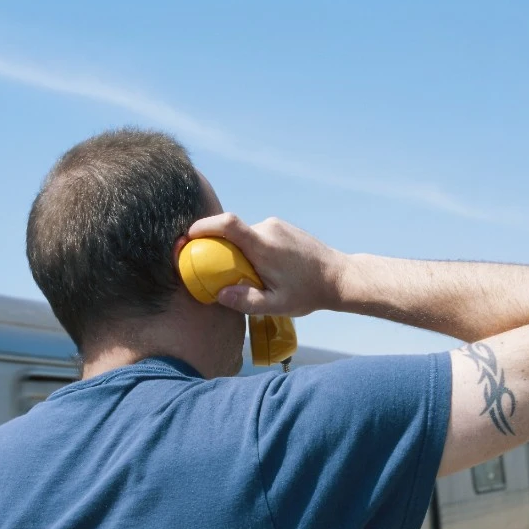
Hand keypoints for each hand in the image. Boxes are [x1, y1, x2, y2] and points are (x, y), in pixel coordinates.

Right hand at [186, 213, 345, 316]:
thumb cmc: (308, 292)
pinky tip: (262, 268)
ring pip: (245, 234)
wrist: (339, 277)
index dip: (204, 226)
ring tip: (248, 275)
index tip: (189, 236)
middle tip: (216, 270)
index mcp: (264, 245)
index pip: (228, 224)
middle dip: (219, 248)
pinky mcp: (282, 227)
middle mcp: (268, 228)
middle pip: (232, 232)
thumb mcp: (276, 304)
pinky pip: (257, 234)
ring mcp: (277, 225)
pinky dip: (250, 248)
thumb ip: (246, 301)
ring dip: (238, 250)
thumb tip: (219, 294)